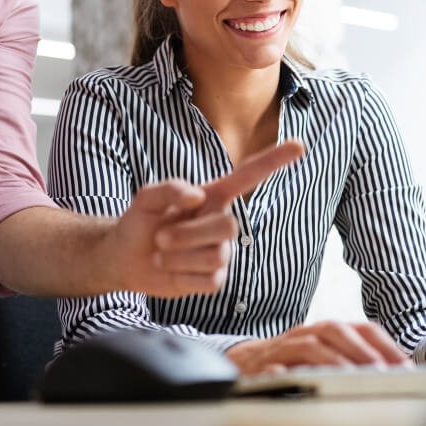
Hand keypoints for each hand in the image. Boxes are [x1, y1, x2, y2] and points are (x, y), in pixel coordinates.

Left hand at [105, 139, 304, 296]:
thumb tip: (197, 196)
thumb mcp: (146, 197)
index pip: (249, 176)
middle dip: (189, 234)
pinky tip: (170, 270)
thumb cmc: (140, 221)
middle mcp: (221, 221)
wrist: (126, 257)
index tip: (299, 145)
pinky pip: (209, 280)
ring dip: (179, 256)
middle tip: (160, 237)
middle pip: (229, 227)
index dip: (273, 160)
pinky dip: (182, 276)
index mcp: (212, 195)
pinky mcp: (215, 278)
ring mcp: (221, 251)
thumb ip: (169, 188)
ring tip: (161, 252)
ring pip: (216, 256)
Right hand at [227, 321, 409, 375]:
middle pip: (334, 330)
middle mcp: (306, 334)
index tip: (406, 366)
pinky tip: (301, 382)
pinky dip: (285, 372)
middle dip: (361, 349)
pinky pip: (271, 367)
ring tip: (352, 378)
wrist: (242, 362)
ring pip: (307, 345)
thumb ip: (355, 361)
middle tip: (383, 372)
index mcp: (326, 332)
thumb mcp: (325, 358)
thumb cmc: (293, 364)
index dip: (384, 344)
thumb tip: (399, 374)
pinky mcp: (259, 366)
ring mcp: (281, 348)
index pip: (359, 328)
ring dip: (332, 360)